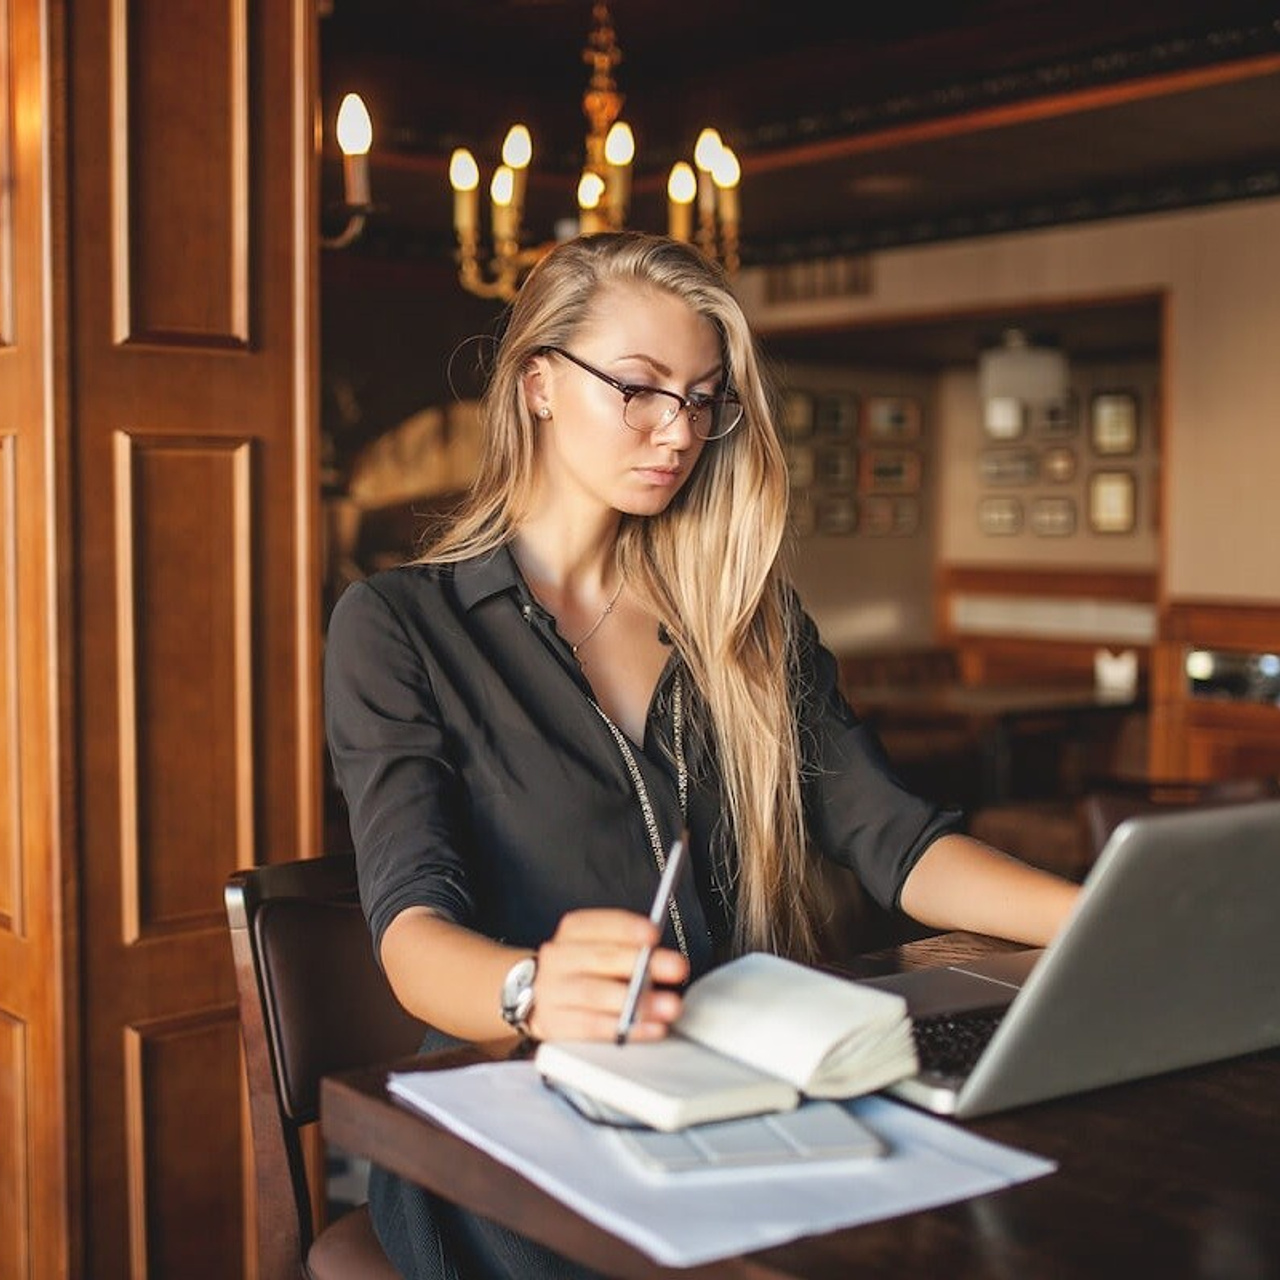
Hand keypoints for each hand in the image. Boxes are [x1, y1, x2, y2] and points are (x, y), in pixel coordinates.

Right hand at [528, 908, 688, 1042]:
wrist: (535, 995)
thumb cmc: (581, 969)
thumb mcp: (598, 947)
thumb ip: (627, 946)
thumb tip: (661, 955)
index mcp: (573, 931)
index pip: (599, 924)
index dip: (628, 928)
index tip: (654, 934)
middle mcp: (559, 957)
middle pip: (600, 958)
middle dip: (642, 963)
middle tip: (675, 967)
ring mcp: (552, 991)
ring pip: (594, 993)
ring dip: (636, 1000)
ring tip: (668, 1005)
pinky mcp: (553, 1023)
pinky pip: (591, 1026)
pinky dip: (623, 1028)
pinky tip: (650, 1028)